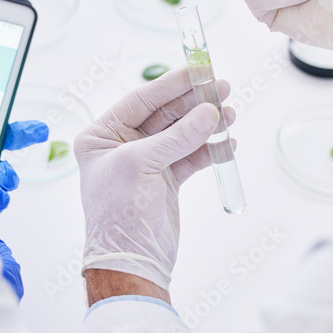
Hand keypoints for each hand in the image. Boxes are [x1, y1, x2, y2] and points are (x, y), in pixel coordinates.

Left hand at [75, 69, 234, 291]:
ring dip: (207, 124)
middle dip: (194, 102)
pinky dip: (211, 150)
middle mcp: (122, 146)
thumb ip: (176, 137)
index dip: (170, 84)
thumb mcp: (140, 166)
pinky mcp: (166, 180)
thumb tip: (208, 112)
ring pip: (182, 134)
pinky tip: (228, 143)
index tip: (197, 70)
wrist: (131, 262)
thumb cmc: (118, 216)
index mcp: (101, 137)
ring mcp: (146, 163)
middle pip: (164, 114)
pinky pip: (192, 157)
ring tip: (230, 114)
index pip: (140, 100)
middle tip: (221, 87)